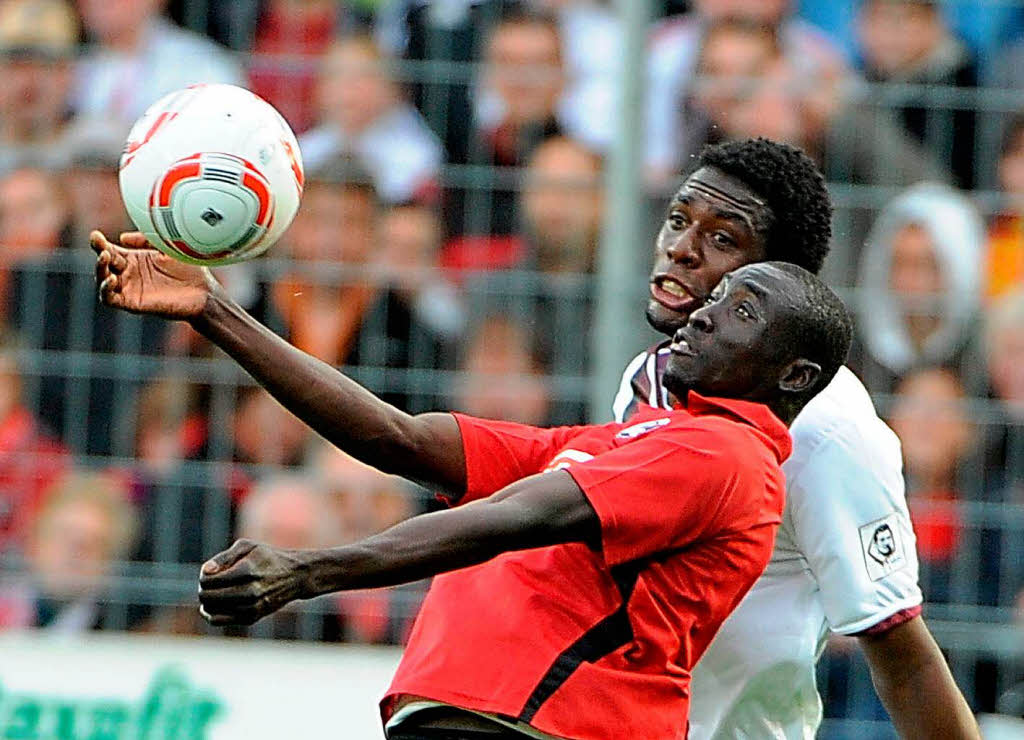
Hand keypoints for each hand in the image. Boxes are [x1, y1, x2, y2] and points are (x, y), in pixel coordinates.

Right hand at [91, 230, 218, 320]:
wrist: (204, 291)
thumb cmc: (189, 269)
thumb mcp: (166, 247)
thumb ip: (147, 239)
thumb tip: (123, 237)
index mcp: (134, 259)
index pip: (110, 249)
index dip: (99, 243)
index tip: (95, 235)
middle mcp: (129, 274)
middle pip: (104, 263)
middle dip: (100, 253)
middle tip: (102, 247)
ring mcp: (130, 289)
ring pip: (102, 280)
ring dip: (99, 270)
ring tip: (106, 258)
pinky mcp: (133, 303)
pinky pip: (110, 299)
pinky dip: (105, 290)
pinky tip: (112, 279)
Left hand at [198, 539, 311, 625]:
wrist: (294, 576)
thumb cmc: (267, 558)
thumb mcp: (247, 547)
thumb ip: (223, 557)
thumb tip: (205, 572)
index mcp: (247, 571)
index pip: (208, 581)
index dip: (204, 575)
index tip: (212, 571)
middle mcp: (249, 592)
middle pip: (207, 597)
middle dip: (204, 589)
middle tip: (211, 582)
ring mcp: (251, 607)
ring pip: (211, 610)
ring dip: (207, 601)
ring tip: (217, 591)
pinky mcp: (251, 618)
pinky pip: (218, 621)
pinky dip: (212, 613)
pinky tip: (217, 603)